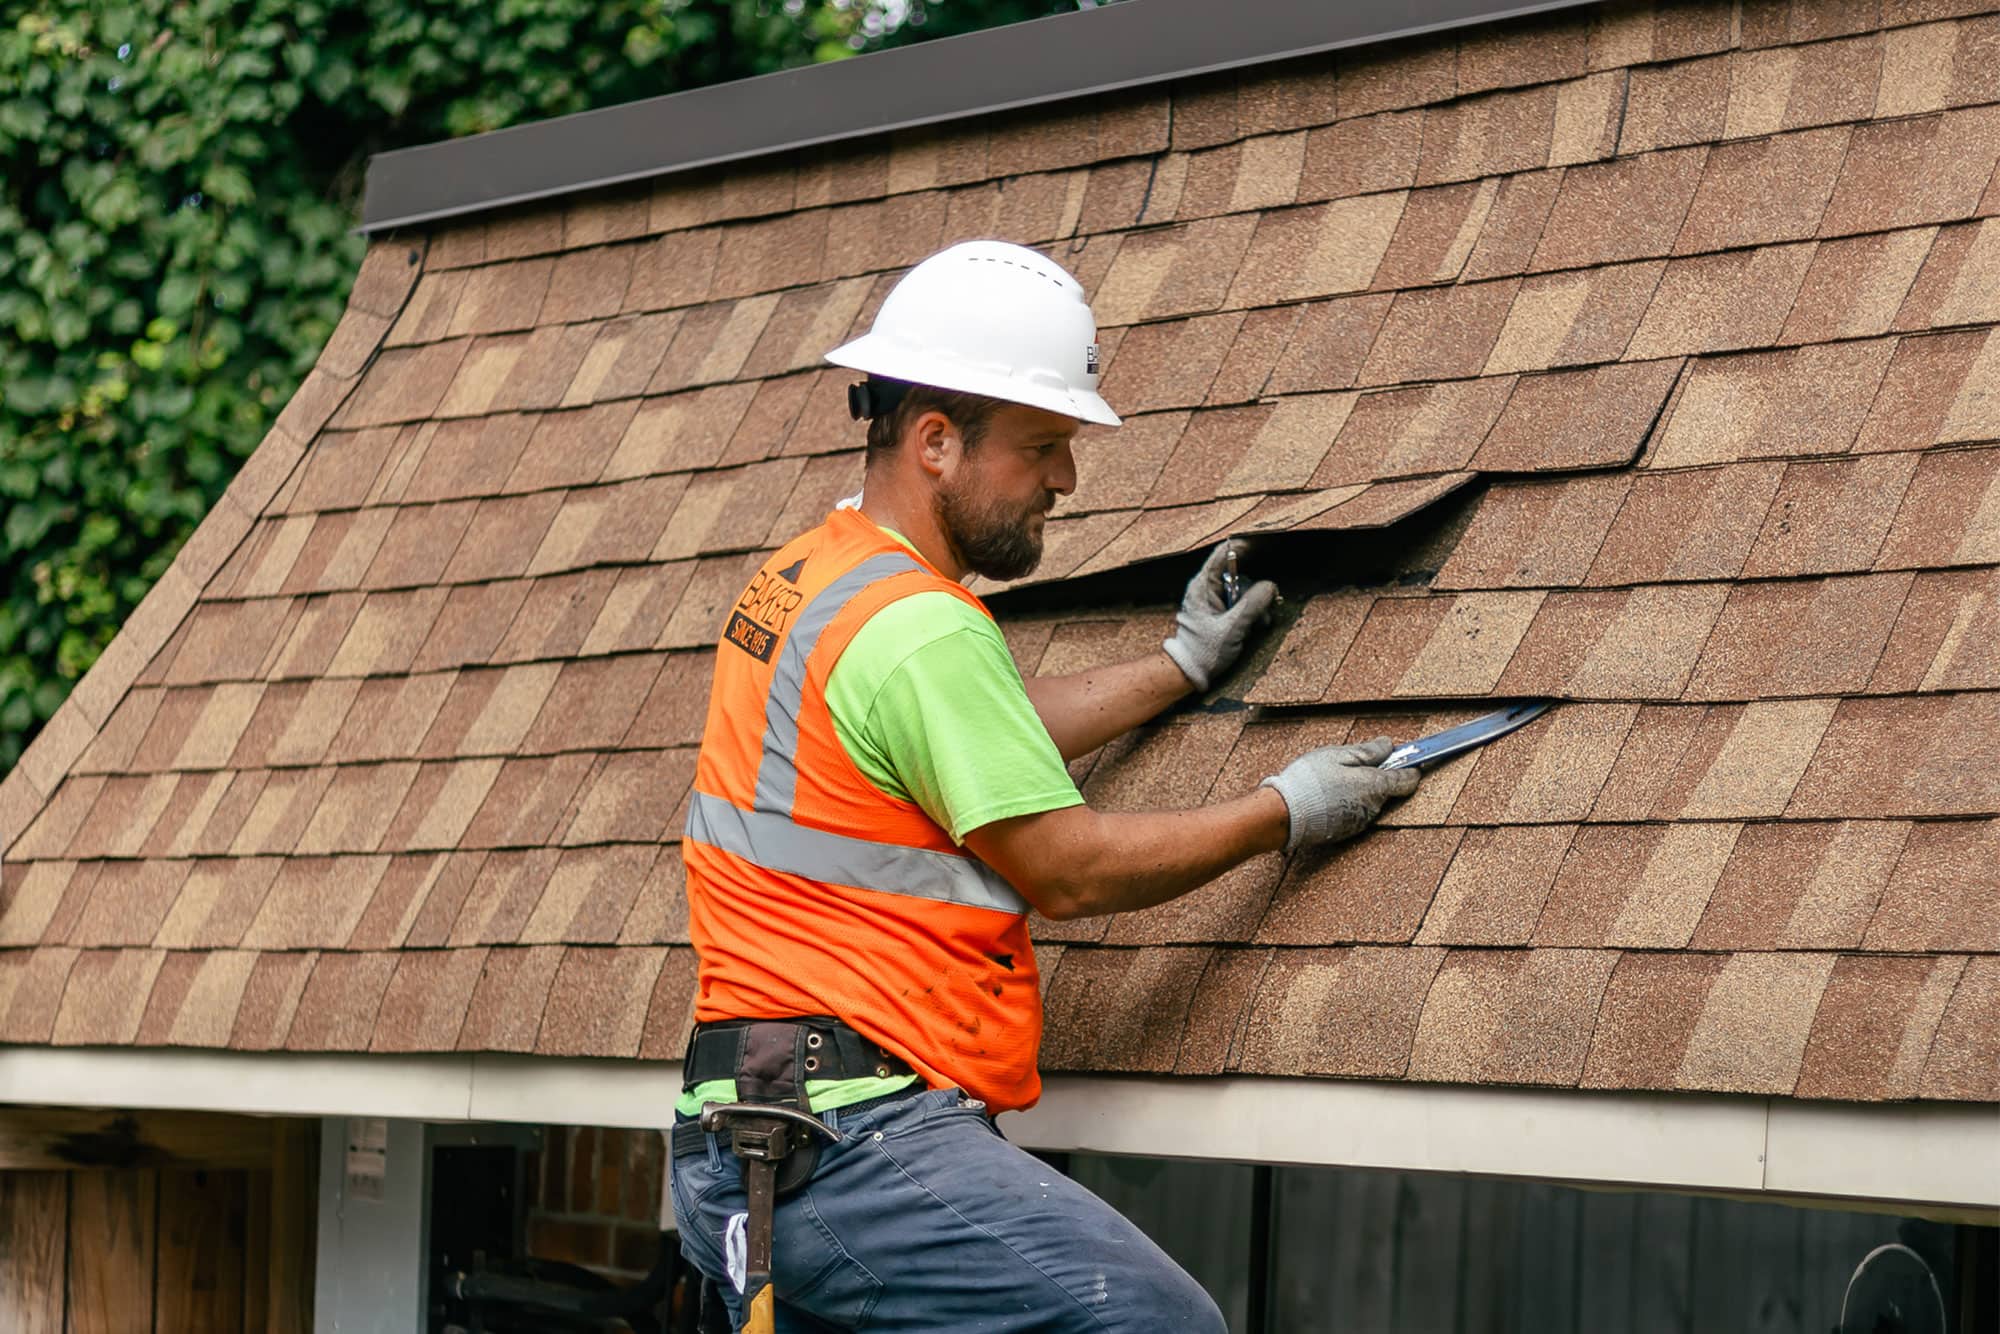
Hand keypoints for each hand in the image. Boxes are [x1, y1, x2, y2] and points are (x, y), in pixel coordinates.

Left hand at [1162, 541, 1277, 689]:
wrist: (1191, 671)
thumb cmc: (1204, 651)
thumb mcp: (1232, 628)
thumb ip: (1252, 604)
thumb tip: (1270, 585)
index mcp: (1203, 586)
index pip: (1223, 555)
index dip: (1244, 546)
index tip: (1264, 543)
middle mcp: (1208, 588)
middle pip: (1239, 574)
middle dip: (1256, 590)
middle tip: (1268, 604)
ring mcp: (1214, 600)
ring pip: (1244, 590)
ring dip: (1257, 604)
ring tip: (1261, 622)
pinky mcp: (1221, 611)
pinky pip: (1242, 603)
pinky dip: (1252, 612)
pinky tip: (1257, 625)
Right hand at [1260, 737, 1420, 852]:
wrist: (1283, 813)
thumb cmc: (1309, 780)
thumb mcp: (1338, 755)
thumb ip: (1368, 751)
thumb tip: (1389, 745)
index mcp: (1375, 786)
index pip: (1408, 780)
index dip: (1411, 768)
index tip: (1410, 760)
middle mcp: (1373, 808)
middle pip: (1387, 791)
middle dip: (1376, 777)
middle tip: (1352, 764)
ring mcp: (1359, 822)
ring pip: (1369, 802)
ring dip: (1359, 791)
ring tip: (1332, 780)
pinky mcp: (1345, 832)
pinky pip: (1354, 813)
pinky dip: (1347, 803)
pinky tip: (1327, 796)